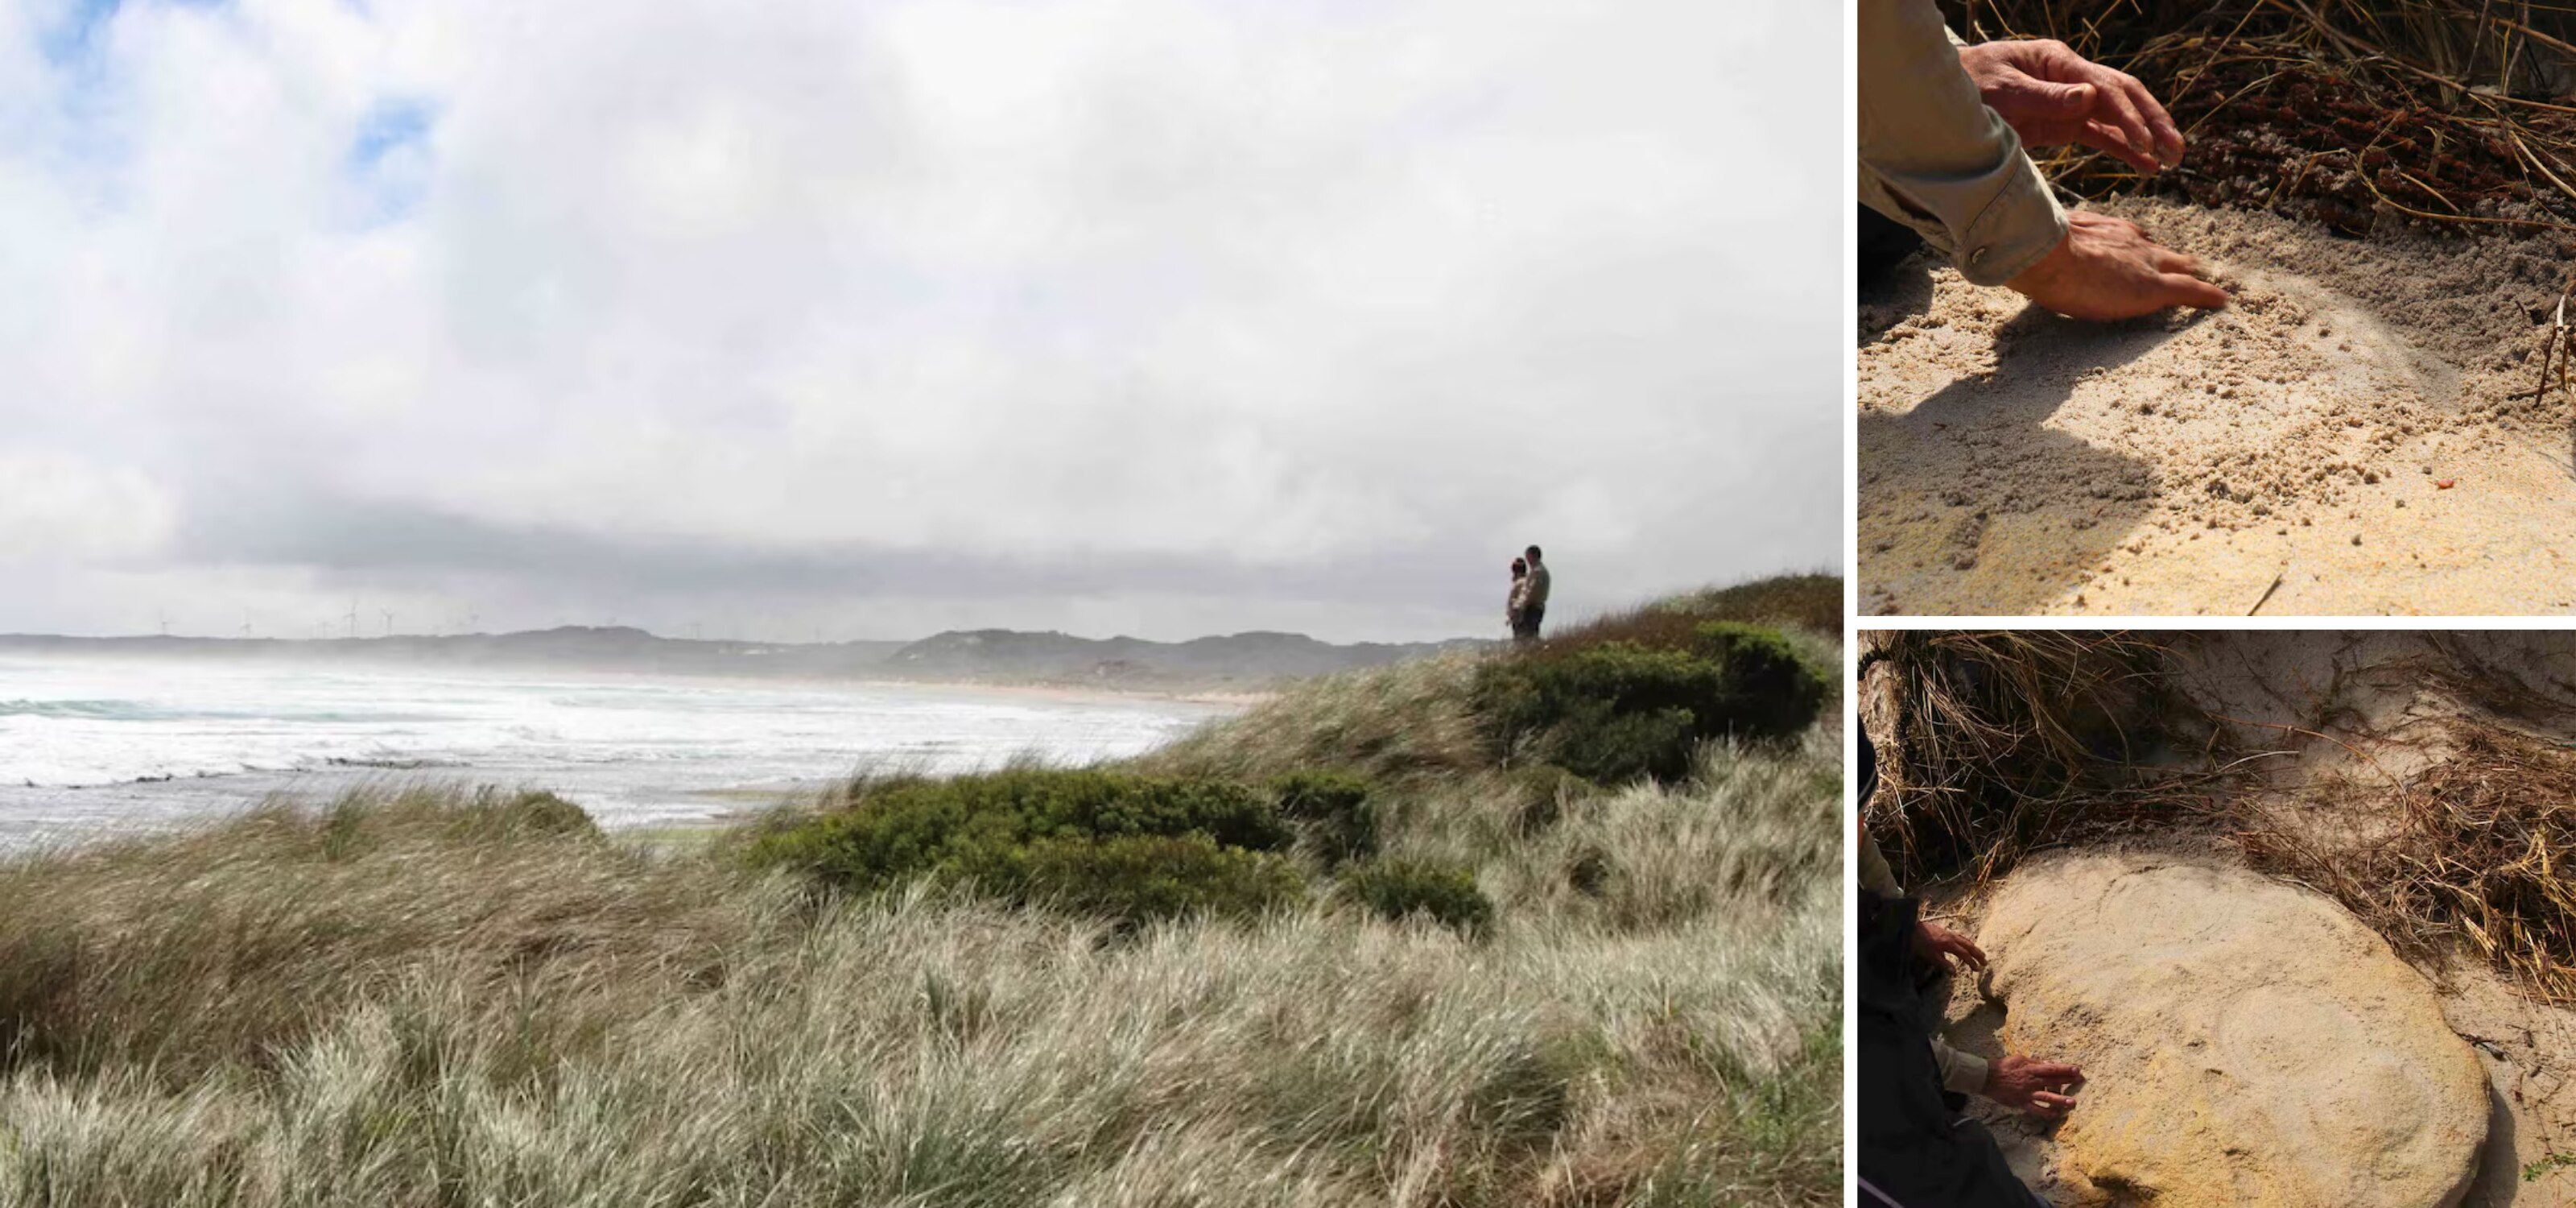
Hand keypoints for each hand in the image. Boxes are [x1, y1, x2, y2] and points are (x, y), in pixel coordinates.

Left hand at [1913, 919, 1987, 972]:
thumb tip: (1955, 972)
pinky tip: (1963, 944)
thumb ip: (1943, 964)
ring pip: (1964, 939)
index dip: (1972, 962)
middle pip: (1968, 945)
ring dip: (1972, 947)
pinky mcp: (1943, 930)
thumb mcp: (1930, 956)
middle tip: (1985, 961)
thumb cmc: (1918, 943)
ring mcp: (1947, 932)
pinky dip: (1965, 941)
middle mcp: (1951, 937)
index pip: (1964, 954)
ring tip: (1978, 952)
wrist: (1910, 928)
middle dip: (1977, 953)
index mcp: (1949, 944)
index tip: (1978, 969)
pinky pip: (1958, 936)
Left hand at [1958, 38, 2182, 175]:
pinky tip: (2146, 166)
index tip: (2145, 139)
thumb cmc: (1968, 86)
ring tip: (2173, 161)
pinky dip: (2122, 149)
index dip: (2128, 114)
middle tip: (2178, 149)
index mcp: (2057, 61)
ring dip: (2145, 139)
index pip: (2104, 86)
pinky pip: (2099, 136)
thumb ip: (2044, 96)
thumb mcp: (2001, 91)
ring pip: (2117, 119)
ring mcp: (2069, 102)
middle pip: (2123, 97)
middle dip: (2152, 122)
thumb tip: (2089, 97)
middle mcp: (2070, 78)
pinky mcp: (2062, 124)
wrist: (1942, 99)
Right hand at [1983, 1054, 2086, 1116]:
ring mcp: (2027, 1093)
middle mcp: (2031, 1081)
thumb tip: (2049, 1064)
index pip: (2051, 1068)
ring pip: (2047, 1097)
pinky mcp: (2022, 1103)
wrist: (1987, 1078)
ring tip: (2072, 1103)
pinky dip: (2046, 1112)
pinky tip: (2055, 1114)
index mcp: (2031, 1069)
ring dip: (2060, 1100)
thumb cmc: (2004, 1066)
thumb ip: (2035, 1062)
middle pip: (2053, 1081)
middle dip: (2068, 1081)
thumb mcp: (2020, 1059)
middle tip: (2080, 1081)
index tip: (2077, 1069)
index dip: (2065, 1069)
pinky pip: (2036, 1109)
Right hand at [2008, 211, 2229, 319]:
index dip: (2143, 253)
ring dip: (2194, 277)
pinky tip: (2222, 302)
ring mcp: (2147, 263)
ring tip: (2208, 288)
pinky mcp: (2154, 287)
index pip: (2134, 242)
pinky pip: (2192, 290)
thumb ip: (2052, 248)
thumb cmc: (2038, 253)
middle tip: (2188, 271)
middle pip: (2164, 252)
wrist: (2048, 256)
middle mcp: (2134, 243)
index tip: (2144, 260)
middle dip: (2177, 262)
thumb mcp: (2050, 245)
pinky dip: (2208, 296)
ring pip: (2183, 267)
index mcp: (2108, 232)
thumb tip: (2024, 253)